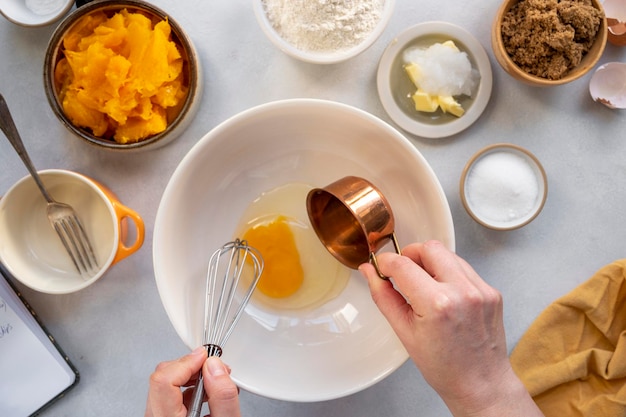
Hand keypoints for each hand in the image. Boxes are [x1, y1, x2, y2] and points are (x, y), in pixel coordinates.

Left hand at [145, 347, 240, 416]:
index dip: (186, 362)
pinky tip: (206, 392)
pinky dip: (188, 386)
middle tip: (215, 369)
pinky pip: (168, 393)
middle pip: (162, 378)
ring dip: (191, 376)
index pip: (163, 380)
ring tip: (214, 382)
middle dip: (191, 367)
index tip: (206, 358)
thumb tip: (214, 366)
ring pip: (165, 383)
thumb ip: (222, 396)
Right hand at [358, 240, 542, 416]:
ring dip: (430, 263)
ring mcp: (481, 290)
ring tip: (424, 286)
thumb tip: (369, 272)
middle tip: (402, 273)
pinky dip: (449, 274)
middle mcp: (463, 291)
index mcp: (437, 304)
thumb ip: (383, 296)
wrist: (480, 384)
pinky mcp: (492, 291)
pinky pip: (464, 268)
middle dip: (410, 255)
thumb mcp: (404, 333)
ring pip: (448, 254)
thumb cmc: (444, 367)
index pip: (402, 265)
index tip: (380, 267)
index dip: (385, 262)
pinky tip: (443, 293)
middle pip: (428, 248)